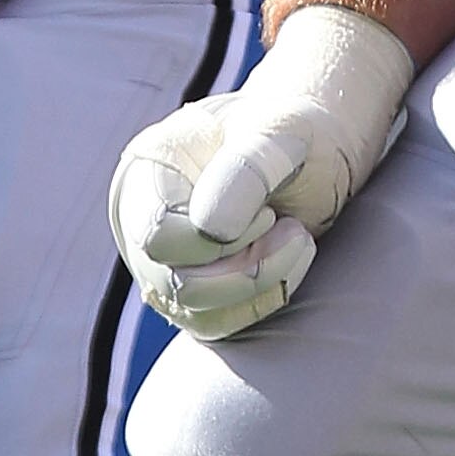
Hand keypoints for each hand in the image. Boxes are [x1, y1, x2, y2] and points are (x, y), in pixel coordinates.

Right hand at [108, 5, 412, 344]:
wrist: (312, 151)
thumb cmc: (297, 132)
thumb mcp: (281, 132)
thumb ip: (246, 169)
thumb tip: (208, 231)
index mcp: (148, 170)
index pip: (159, 236)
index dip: (220, 240)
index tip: (269, 212)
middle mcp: (142, 220)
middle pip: (174, 282)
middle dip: (246, 268)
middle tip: (293, 229)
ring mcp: (164, 260)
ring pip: (196, 311)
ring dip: (260, 285)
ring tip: (297, 237)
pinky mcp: (195, 291)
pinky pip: (217, 323)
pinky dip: (262, 301)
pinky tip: (291, 262)